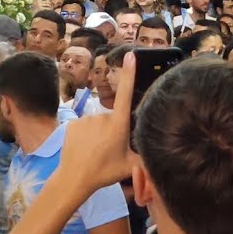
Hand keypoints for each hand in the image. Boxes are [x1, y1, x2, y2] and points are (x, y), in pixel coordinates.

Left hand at [55, 51, 136, 192]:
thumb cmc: (105, 172)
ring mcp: (85, 118)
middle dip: (113, 131)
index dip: (128, 74)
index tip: (130, 55)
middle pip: (112, 119)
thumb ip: (147, 156)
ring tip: (96, 152)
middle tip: (110, 151)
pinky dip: (85, 135)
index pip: (125, 93)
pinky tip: (84, 148)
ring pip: (97, 123)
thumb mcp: (131, 166)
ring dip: (98, 134)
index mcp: (118, 124)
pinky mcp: (72, 122)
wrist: (74, 178)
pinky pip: (83, 126)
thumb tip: (160, 152)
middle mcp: (102, 116)